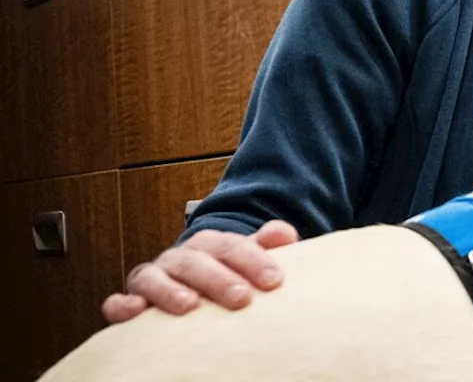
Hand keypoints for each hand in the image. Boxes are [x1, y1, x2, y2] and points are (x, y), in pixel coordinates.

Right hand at [102, 220, 297, 323]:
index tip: (274, 280)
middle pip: (195, 261)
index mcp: (209, 245)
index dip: (253, 260)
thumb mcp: (248, 261)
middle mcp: (179, 258)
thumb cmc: (226, 278)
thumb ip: (266, 247)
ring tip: (190, 305)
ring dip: (170, 290)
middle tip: (241, 298)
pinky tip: (136, 312)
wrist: (194, 289)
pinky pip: (117, 301)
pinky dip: (122, 305)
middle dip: (218, 278)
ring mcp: (152, 278)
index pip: (230, 246)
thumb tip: (283, 233)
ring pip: (154, 277)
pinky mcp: (129, 301)